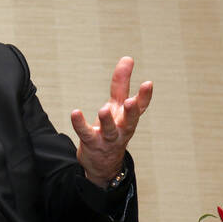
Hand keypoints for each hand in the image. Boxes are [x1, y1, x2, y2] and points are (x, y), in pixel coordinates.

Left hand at [70, 56, 151, 187]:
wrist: (103, 163)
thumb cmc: (112, 129)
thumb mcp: (117, 106)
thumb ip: (121, 83)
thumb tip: (128, 58)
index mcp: (128, 118)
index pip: (140, 107)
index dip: (145, 96)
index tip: (148, 83)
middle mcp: (122, 128)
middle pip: (130, 121)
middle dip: (131, 111)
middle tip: (130, 101)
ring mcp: (108, 138)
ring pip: (110, 130)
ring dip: (107, 120)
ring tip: (103, 110)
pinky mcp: (92, 143)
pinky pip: (85, 133)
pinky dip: (80, 124)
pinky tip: (75, 113)